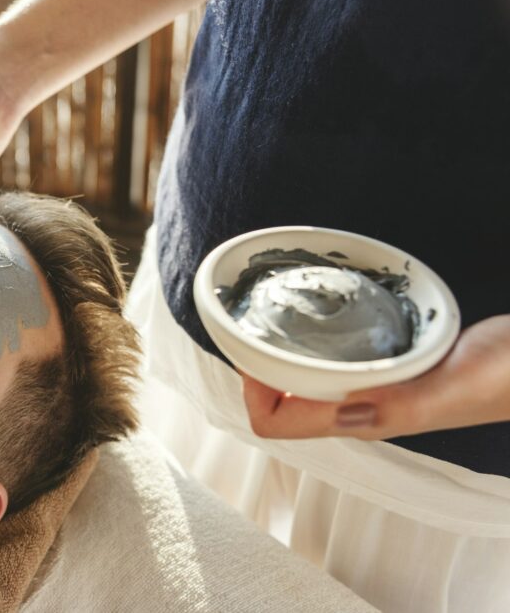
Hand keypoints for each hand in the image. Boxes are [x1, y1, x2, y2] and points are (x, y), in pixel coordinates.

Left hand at [241, 315, 509, 439]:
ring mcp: (372, 388)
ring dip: (278, 355)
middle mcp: (360, 408)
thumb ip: (406, 405)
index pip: (277, 423)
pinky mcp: (386, 366)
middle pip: (279, 401)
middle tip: (253, 326)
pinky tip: (318, 313)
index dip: (251, 391)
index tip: (252, 352)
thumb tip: (344, 415)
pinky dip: (310, 342)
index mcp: (365, 420)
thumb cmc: (505, 377)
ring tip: (273, 317)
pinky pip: (331, 359)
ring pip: (301, 379)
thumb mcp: (456, 386)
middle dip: (255, 368)